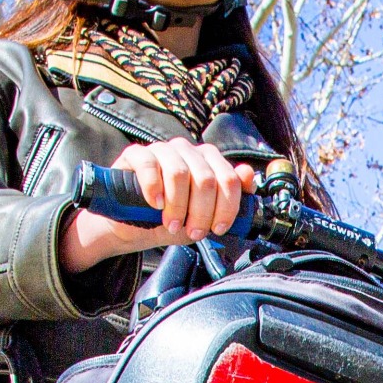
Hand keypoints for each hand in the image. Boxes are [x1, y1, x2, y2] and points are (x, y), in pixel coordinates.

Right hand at [59, 140, 257, 271]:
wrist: (134, 227)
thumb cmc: (172, 219)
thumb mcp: (205, 218)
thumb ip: (230, 199)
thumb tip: (249, 175)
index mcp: (209, 162)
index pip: (228, 178)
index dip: (226, 207)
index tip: (216, 229)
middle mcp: (188, 152)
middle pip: (206, 179)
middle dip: (201, 212)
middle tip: (193, 232)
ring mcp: (162, 150)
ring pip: (180, 173)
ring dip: (178, 205)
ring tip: (171, 224)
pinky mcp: (137, 154)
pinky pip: (149, 165)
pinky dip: (154, 188)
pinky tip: (155, 204)